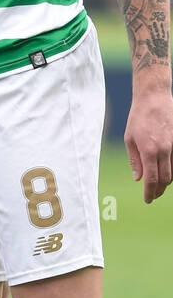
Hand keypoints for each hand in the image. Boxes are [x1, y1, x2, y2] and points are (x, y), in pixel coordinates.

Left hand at [125, 85, 172, 201]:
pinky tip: (164, 173)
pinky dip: (171, 170)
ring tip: (157, 188)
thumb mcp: (129, 139)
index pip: (151, 179)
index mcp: (149, 150)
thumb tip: (138, 179)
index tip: (147, 200)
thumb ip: (135, 160)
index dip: (150, 193)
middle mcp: (164, 150)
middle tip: (152, 196)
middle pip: (165, 179)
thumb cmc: (138, 117)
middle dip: (158, 190)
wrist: (154, 98)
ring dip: (165, 182)